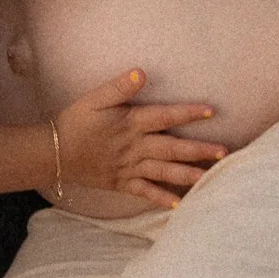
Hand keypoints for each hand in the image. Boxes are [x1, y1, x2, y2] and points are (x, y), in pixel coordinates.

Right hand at [54, 69, 228, 209]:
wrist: (54, 153)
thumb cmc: (75, 121)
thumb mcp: (94, 98)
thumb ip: (119, 86)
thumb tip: (141, 72)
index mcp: (131, 123)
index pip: (165, 116)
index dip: (188, 113)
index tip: (211, 111)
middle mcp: (135, 147)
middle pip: (172, 148)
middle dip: (198, 150)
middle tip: (223, 152)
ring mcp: (130, 167)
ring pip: (164, 172)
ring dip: (187, 174)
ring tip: (209, 177)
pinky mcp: (122, 182)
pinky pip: (145, 192)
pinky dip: (161, 199)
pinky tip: (179, 204)